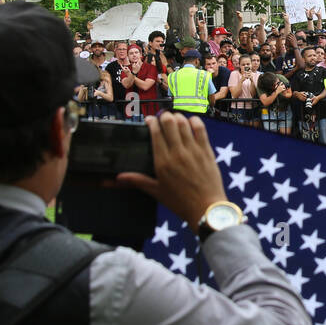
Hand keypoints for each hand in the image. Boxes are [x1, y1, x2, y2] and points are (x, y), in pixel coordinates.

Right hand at [116, 114, 228, 229]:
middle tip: (163, 118)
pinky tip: (191, 122)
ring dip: (178, 117)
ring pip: (184, 123)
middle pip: (169, 123)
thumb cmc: (181, 202)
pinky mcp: (206, 151)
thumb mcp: (157, 191)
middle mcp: (177, 153)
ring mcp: (193, 151)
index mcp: (163, 162)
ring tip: (175, 119)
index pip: (155, 132)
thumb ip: (138, 181)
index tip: (150, 120)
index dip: (151, 122)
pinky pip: (201, 129)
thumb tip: (119, 178)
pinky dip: (195, 122)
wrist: (206, 208)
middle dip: (164, 116)